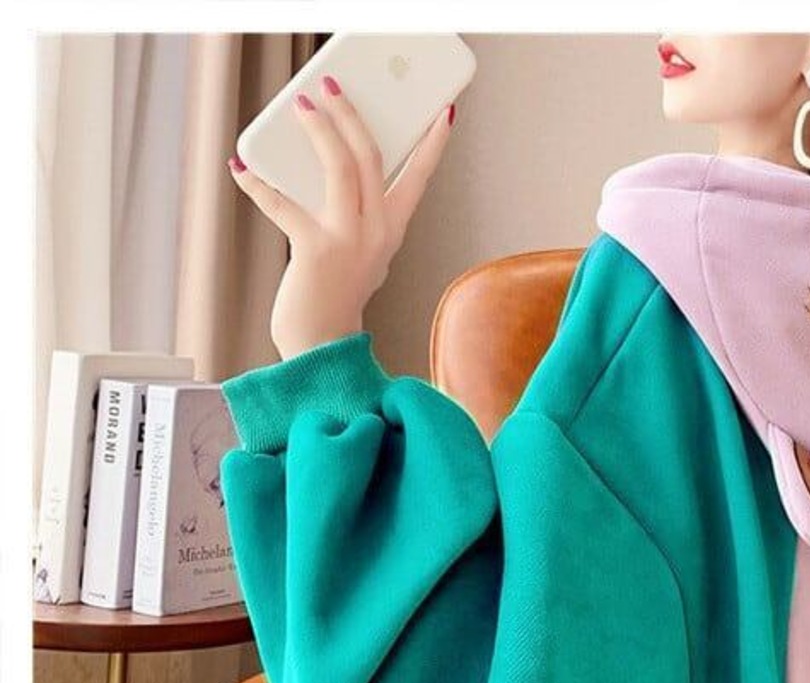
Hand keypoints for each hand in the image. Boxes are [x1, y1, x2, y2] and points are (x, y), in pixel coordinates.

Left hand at [228, 81, 455, 360]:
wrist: (322, 346)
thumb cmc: (332, 297)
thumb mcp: (355, 251)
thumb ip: (351, 211)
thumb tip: (323, 163)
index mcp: (391, 232)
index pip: (419, 178)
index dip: (433, 144)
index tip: (444, 113)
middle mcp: (378, 233)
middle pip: (372, 157)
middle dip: (352, 114)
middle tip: (333, 85)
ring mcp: (350, 240)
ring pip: (341, 165)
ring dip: (319, 128)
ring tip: (302, 105)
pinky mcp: (317, 248)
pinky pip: (284, 204)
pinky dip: (259, 185)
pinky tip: (241, 168)